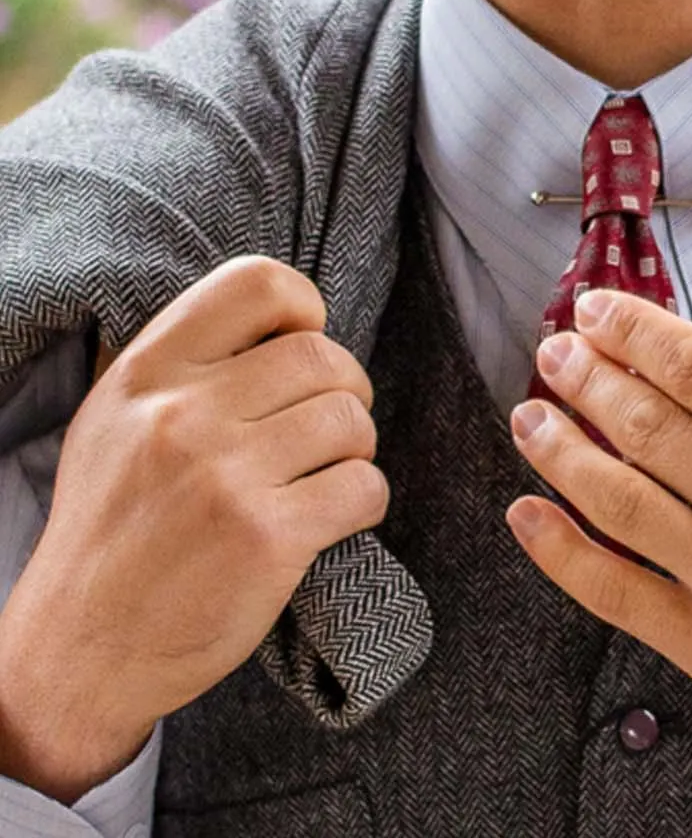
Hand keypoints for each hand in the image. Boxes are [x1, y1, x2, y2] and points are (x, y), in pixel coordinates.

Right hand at [0, 256, 389, 803]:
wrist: (79, 655)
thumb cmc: (111, 530)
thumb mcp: (113, 420)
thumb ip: (181, 363)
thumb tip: (275, 320)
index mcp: (146, 373)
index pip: (257, 283)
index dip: (304, 308)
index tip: (304, 344)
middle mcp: (183, 415)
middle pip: (321, 356)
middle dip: (346, 388)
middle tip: (330, 425)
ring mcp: (226, 478)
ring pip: (350, 419)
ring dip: (358, 446)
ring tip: (332, 469)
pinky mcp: (268, 539)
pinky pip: (363, 487)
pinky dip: (366, 499)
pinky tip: (337, 515)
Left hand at [507, 290, 691, 837]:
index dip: (636, 330)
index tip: (599, 309)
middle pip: (647, 424)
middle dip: (587, 377)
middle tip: (554, 351)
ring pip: (619, 500)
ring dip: (560, 451)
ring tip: (529, 414)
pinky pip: (617, 593)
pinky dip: (562, 553)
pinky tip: (527, 515)